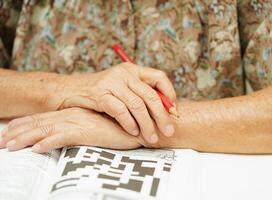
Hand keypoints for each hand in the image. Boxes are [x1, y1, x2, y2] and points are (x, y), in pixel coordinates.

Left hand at [0, 108, 141, 152]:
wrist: (136, 126)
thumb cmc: (116, 126)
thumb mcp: (95, 125)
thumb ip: (80, 125)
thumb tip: (67, 131)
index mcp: (73, 113)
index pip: (44, 118)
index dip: (26, 123)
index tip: (10, 129)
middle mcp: (73, 115)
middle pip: (40, 122)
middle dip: (18, 131)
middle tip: (2, 140)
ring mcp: (79, 122)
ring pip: (47, 129)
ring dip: (26, 137)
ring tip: (9, 145)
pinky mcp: (88, 131)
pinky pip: (64, 137)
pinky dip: (49, 142)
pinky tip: (37, 149)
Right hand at [55, 63, 175, 143]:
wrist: (68, 90)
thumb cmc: (99, 93)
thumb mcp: (121, 88)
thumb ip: (139, 94)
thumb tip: (166, 110)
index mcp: (132, 69)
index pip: (159, 76)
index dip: (170, 93)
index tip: (173, 111)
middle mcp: (124, 73)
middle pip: (151, 95)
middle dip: (162, 115)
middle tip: (169, 130)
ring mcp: (111, 83)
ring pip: (137, 105)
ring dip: (147, 124)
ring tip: (151, 138)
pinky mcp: (100, 94)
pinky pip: (121, 111)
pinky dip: (129, 123)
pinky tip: (134, 132)